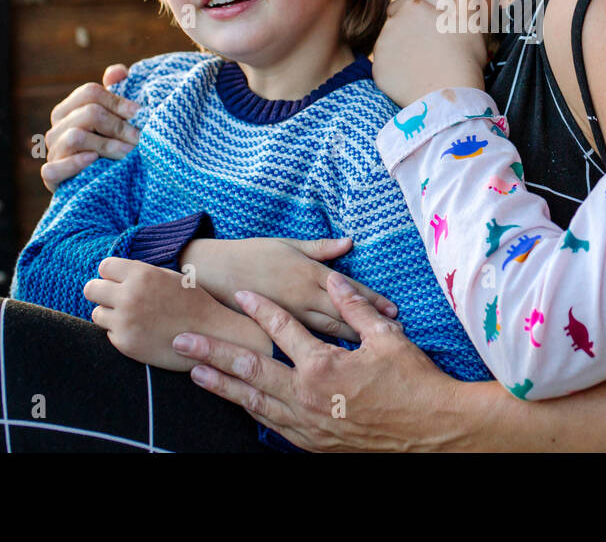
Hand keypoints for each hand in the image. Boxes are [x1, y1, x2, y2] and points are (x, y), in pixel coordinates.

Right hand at [42, 63, 137, 192]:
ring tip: (128, 153)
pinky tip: (95, 161)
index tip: (140, 113)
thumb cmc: (113, 146)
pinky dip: (75, 164)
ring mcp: (52, 152)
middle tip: (140, 138)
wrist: (104, 188)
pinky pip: (54, 168)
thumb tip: (119, 71)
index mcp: (69, 110)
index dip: (117, 100)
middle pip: (88, 113)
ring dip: (107, 145)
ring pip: (75, 137)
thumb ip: (116, 93)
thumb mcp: (117, 119)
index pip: (90, 92)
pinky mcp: (51, 177)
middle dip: (119, 126)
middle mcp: (57, 129)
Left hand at [86, 257, 262, 372]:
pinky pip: (110, 334)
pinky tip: (141, 332)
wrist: (211, 336)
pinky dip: (121, 333)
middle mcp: (129, 296)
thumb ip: (141, 273)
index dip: (112, 274)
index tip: (119, 281)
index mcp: (141, 274)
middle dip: (102, 292)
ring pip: (97, 313)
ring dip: (110, 314)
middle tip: (116, 299)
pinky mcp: (125, 343)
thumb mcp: (169, 278)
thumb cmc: (193, 303)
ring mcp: (125, 322)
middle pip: (91, 289)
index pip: (104, 267)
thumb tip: (112, 272)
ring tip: (132, 317)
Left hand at [176, 275, 465, 450]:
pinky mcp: (313, 441)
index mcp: (324, 366)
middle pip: (250, 368)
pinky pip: (272, 424)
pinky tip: (238, 403)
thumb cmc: (413, 382)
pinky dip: (250, 411)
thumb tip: (336, 281)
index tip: (241, 294)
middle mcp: (307, 396)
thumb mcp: (387, 337)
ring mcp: (307, 423)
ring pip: (253, 401)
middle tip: (183, 340)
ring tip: (195, 371)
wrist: (431, 431)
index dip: (260, 309)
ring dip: (221, 385)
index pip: (282, 330)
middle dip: (213, 352)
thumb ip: (356, 308)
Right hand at [178, 236, 398, 342]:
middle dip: (370, 323)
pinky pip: (304, 345)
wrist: (210, 273)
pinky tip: (340, 364)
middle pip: (343, 313)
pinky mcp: (275, 332)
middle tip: (395, 332)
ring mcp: (288, 316)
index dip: (372, 299)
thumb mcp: (288, 246)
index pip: (347, 288)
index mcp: (307, 272)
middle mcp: (302, 296)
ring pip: (327, 331)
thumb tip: (349, 241)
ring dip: (353, 338)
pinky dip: (324, 352)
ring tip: (376, 349)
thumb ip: (320, 248)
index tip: (393, 309)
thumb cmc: (250, 256)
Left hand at [373, 0, 488, 107]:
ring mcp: (381, 50)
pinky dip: (396, 73)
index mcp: (411, 9)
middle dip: (407, 34)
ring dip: (400, 52)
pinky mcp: (378, 72)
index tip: (431, 33)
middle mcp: (390, 25)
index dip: (417, 19)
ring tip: (423, 66)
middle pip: (394, 27)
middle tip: (429, 51)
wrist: (450, 96)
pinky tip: (413, 80)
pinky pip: (385, 69)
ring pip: (388, 47)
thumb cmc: (463, 56)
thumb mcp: (471, 18)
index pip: (403, 7)